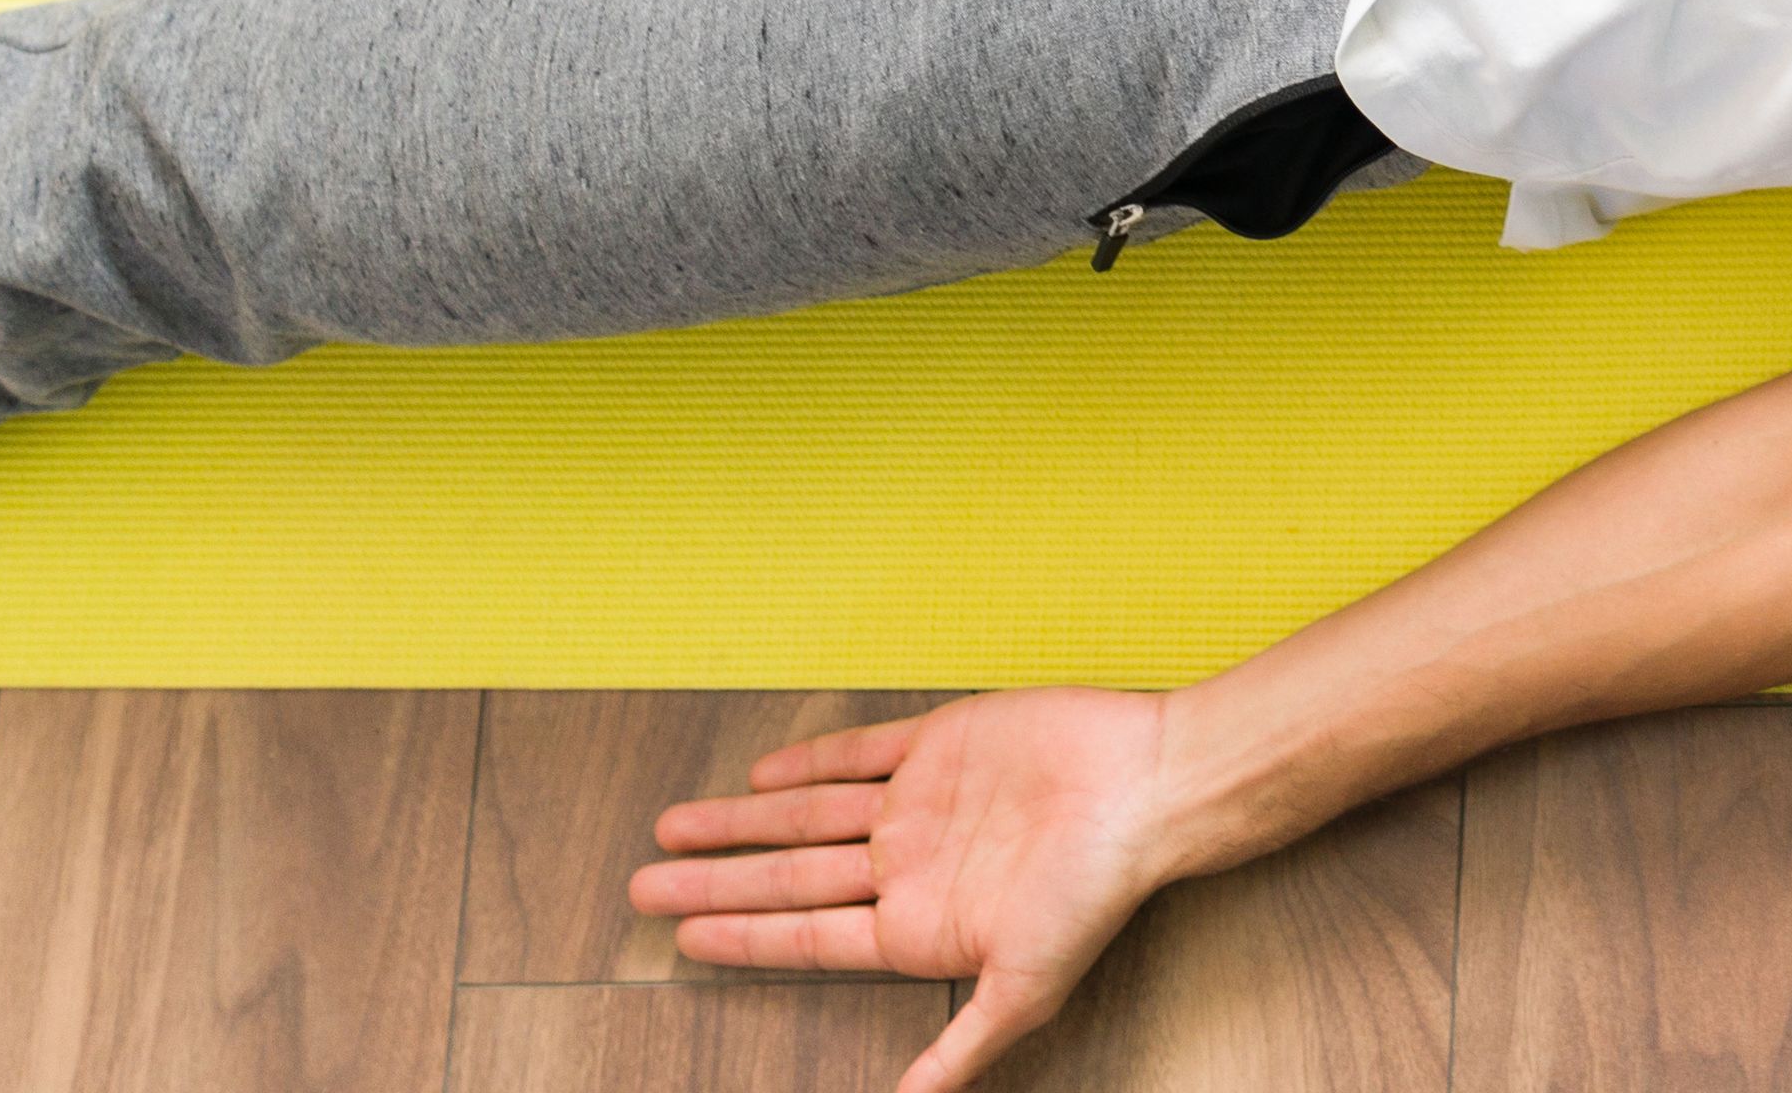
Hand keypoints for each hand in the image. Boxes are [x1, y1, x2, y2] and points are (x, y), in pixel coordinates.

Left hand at [633, 687, 1189, 1092]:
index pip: (808, 938)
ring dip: (740, 823)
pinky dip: (809, 761)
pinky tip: (762, 773)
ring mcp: (922, 804)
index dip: (741, 939)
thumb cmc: (1095, 890)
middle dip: (714, 882)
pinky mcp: (943, 743)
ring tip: (672, 826)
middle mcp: (910, 867)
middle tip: (641, 886)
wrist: (1150, 784)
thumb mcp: (1024, 990)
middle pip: (789, 879)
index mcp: (920, 928)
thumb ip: (959, 1049)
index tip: (680, 941)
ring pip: (808, 816)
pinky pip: (860, 753)